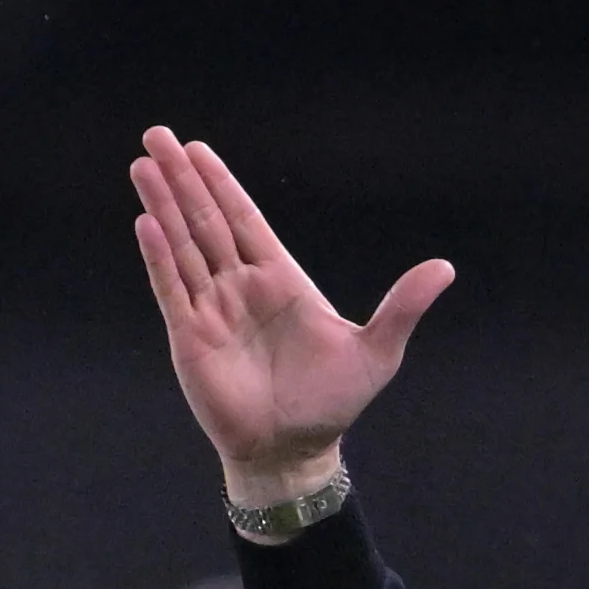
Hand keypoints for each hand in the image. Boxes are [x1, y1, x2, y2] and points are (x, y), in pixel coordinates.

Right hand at [130, 131, 454, 493]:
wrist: (295, 453)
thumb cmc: (332, 404)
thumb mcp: (376, 352)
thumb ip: (402, 307)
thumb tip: (445, 268)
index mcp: (280, 279)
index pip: (244, 219)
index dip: (221, 184)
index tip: (197, 149)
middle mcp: (241, 288)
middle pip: (206, 221)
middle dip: (183, 180)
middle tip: (158, 135)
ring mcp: (213, 311)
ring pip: (183, 246)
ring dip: (163, 205)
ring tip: (143, 164)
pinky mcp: (192, 339)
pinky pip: (172, 289)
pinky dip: (160, 257)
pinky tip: (147, 222)